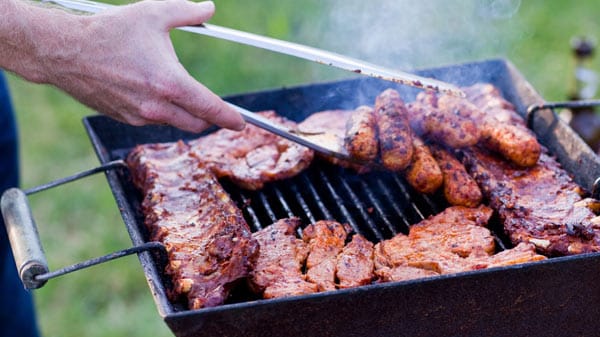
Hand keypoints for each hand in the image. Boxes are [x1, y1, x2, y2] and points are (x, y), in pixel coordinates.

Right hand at [2, 0, 244, 132]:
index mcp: (171, 83)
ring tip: (168, 84)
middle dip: (208, 117)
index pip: (211, 109)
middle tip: (212, 106)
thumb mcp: (153, 14)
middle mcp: (157, 106)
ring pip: (174, 122)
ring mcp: (140, 116)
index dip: (230, 118)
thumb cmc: (109, 31)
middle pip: (197, 123)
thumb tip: (208, 8)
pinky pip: (153, 119)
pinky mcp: (125, 119)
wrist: (63, 52)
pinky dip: (160, 110)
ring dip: (182, 110)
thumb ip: (187, 12)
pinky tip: (147, 88)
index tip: (241, 123)